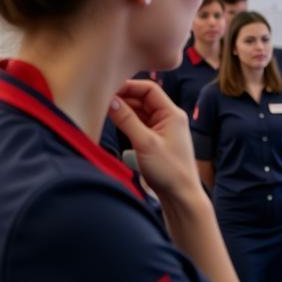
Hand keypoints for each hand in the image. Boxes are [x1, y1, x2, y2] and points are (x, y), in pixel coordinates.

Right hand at [107, 79, 202, 201]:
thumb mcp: (144, 143)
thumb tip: (111, 100)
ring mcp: (162, 128)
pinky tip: (113, 122)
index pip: (149, 89)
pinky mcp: (156, 140)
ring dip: (123, 110)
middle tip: (101, 99)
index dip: (128, 86)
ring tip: (103, 110)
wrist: (180, 195)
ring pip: (139, 112)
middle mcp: (169, 118)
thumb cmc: (169, 170)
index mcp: (172, 114)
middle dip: (123, 98)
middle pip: (143, 99)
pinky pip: (139, 124)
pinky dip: (126, 121)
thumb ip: (127, 120)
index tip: (108, 88)